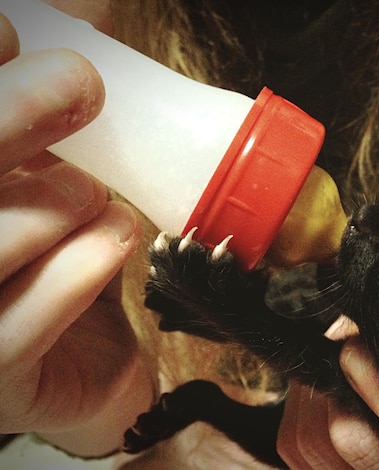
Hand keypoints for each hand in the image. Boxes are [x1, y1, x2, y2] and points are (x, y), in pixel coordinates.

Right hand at [0, 13, 151, 456]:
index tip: (13, 34)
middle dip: (11, 112)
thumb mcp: (49, 169)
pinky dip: (83, 266)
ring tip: (95, 200)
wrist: (80, 367)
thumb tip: (91, 6)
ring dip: (62, 201)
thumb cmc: (56, 259)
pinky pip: (24, 317)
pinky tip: (111, 240)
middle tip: (76, 83)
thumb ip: (49, 98)